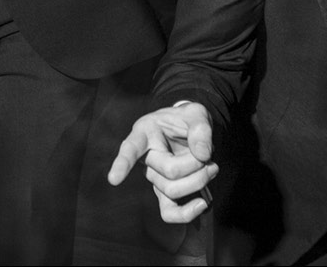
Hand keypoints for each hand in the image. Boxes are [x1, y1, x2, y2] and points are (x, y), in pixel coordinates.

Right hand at [107, 102, 218, 223]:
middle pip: (169, 171)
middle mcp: (145, 157)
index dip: (122, 164)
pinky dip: (186, 213)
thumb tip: (202, 155)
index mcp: (145, 132)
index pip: (131, 148)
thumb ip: (200, 128)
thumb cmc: (187, 120)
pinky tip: (201, 204)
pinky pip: (170, 212)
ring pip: (173, 190)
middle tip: (209, 156)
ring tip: (211, 167)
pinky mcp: (164, 192)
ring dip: (199, 181)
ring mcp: (154, 177)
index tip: (114, 179)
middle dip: (196, 165)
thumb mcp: (196, 112)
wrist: (190, 130)